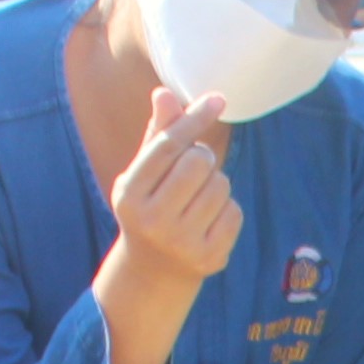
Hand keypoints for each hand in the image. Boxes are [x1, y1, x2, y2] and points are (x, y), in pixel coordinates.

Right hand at [108, 85, 241, 284]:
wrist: (154, 270)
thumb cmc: (150, 207)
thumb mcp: (144, 173)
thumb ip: (157, 135)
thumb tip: (165, 93)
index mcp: (129, 193)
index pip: (167, 146)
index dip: (193, 119)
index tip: (217, 99)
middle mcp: (152, 219)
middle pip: (199, 162)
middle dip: (203, 158)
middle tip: (194, 169)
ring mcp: (182, 241)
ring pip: (221, 185)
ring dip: (216, 183)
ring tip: (198, 197)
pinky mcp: (210, 257)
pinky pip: (234, 211)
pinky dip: (226, 208)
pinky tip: (208, 220)